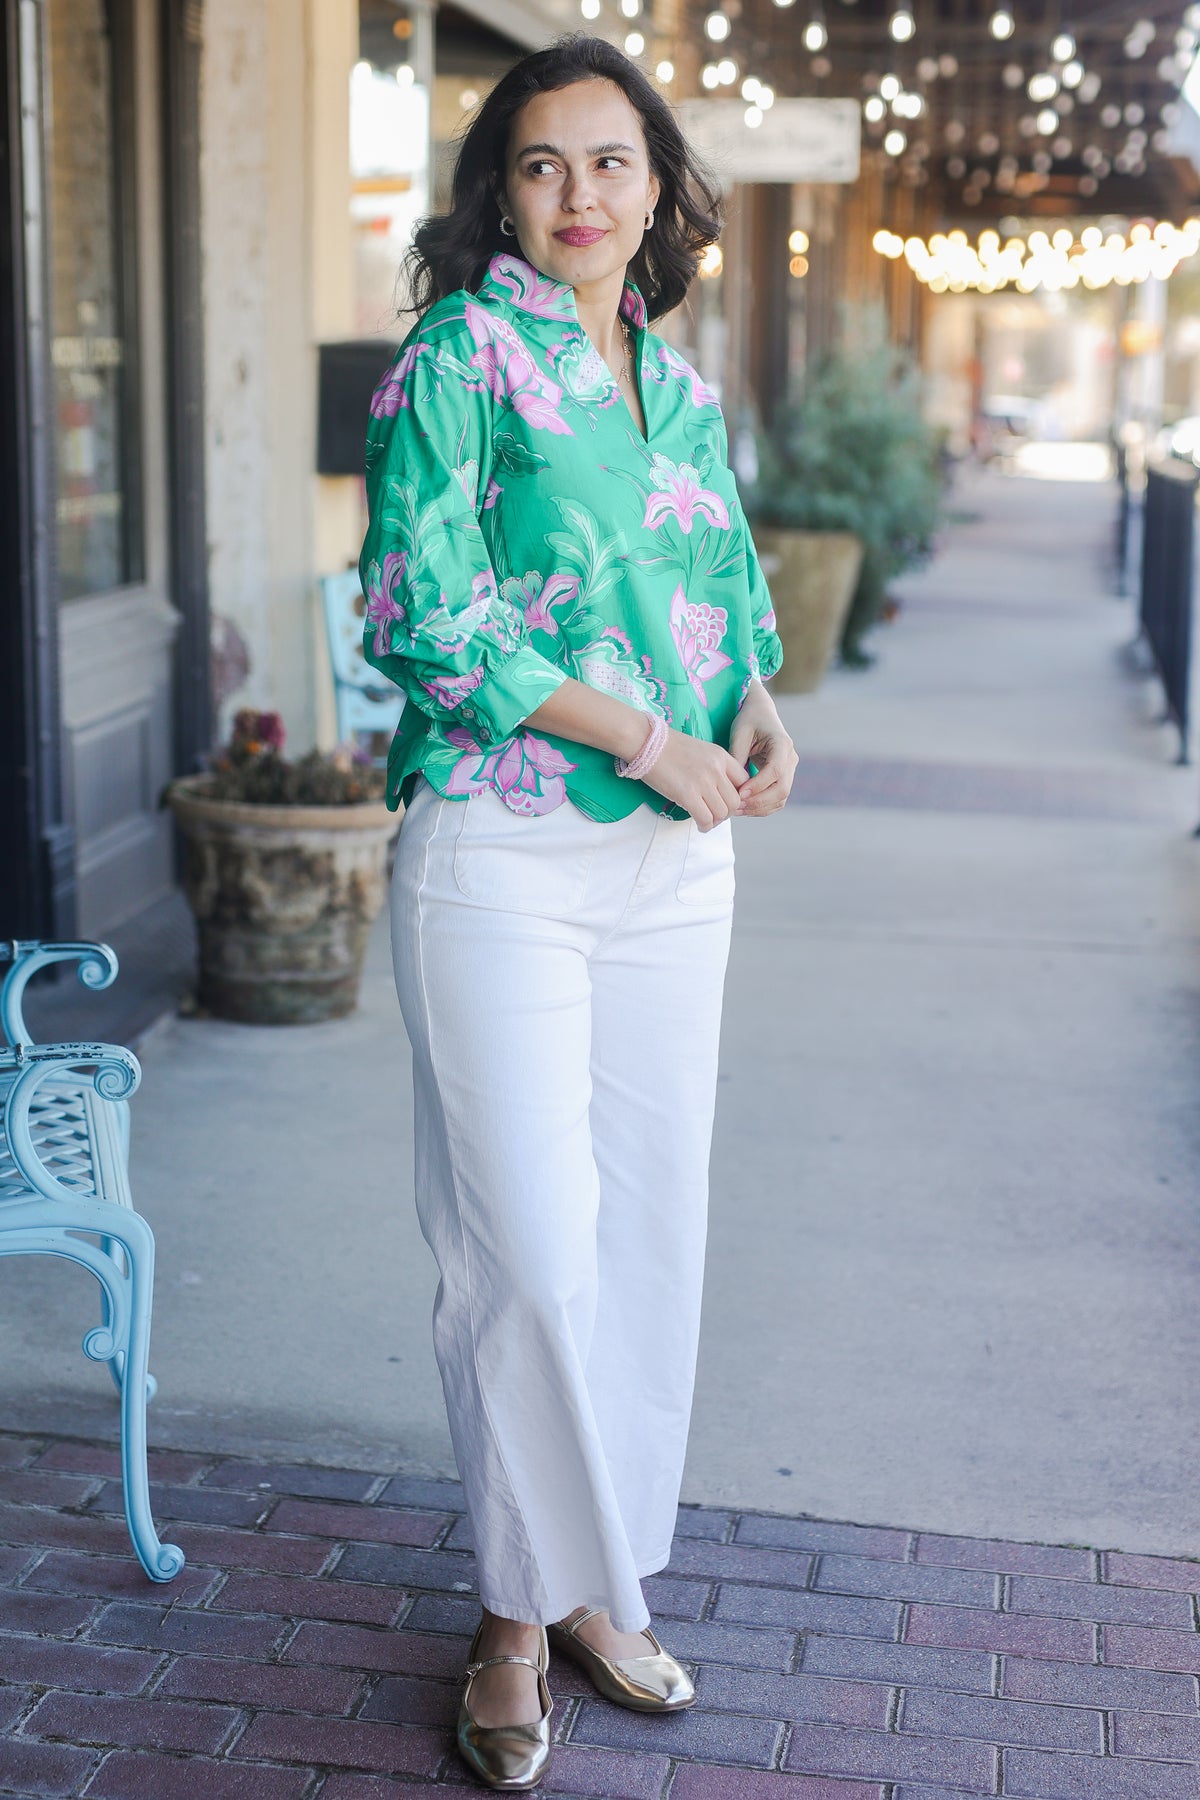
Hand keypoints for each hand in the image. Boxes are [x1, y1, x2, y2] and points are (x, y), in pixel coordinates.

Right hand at [639, 730, 749, 830]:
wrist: (646, 742)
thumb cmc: (668, 747)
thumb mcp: (701, 750)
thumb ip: (715, 767)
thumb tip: (721, 791)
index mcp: (721, 756)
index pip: (744, 782)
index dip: (738, 796)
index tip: (726, 801)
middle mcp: (716, 769)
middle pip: (735, 801)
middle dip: (727, 813)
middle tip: (716, 814)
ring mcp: (702, 782)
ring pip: (722, 813)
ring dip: (716, 821)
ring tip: (706, 820)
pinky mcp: (687, 794)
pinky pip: (706, 819)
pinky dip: (705, 826)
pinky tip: (700, 824)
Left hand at [727, 682, 797, 816]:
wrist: (760, 714)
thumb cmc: (749, 720)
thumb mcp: (740, 734)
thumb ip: (737, 757)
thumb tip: (731, 785)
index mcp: (782, 744)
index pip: (775, 771)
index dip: (758, 785)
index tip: (739, 793)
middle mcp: (790, 758)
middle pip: (782, 789)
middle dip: (758, 802)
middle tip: (735, 806)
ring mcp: (789, 770)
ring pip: (781, 798)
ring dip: (759, 808)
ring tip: (737, 810)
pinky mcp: (783, 778)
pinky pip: (777, 799)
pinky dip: (762, 807)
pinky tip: (744, 808)